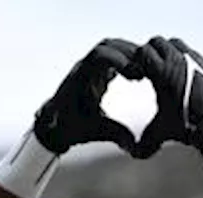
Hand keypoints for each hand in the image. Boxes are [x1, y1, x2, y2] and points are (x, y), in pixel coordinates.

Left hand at [33, 38, 140, 153]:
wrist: (57, 127)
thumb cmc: (72, 127)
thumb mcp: (95, 131)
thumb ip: (115, 135)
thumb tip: (134, 146)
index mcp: (82, 78)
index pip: (100, 55)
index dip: (121, 60)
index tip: (136, 76)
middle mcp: (85, 68)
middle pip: (109, 46)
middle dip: (130, 54)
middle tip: (145, 72)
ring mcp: (91, 68)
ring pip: (111, 48)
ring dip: (129, 55)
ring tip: (144, 72)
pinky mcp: (96, 71)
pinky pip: (112, 56)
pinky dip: (126, 60)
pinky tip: (138, 74)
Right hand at [128, 36, 202, 158]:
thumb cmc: (189, 126)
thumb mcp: (162, 131)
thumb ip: (146, 138)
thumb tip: (135, 153)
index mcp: (162, 71)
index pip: (142, 51)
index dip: (137, 61)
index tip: (138, 74)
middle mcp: (178, 59)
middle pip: (157, 42)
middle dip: (151, 53)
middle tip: (150, 68)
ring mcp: (194, 58)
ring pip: (174, 43)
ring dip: (167, 52)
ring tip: (166, 69)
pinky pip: (190, 52)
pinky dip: (183, 58)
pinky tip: (183, 75)